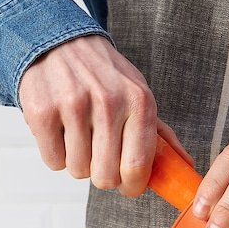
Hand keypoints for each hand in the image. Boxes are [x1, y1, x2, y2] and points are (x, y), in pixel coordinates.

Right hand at [18, 34, 190, 195]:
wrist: (59, 41)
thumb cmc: (104, 78)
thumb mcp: (138, 96)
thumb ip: (161, 135)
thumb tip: (186, 166)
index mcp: (139, 102)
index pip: (137, 168)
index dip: (131, 186)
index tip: (127, 184)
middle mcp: (108, 102)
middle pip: (106, 177)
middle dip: (103, 175)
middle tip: (99, 156)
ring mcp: (73, 105)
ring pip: (78, 171)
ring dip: (78, 162)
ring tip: (79, 135)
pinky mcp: (43, 111)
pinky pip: (54, 161)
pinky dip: (56, 153)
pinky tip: (61, 130)